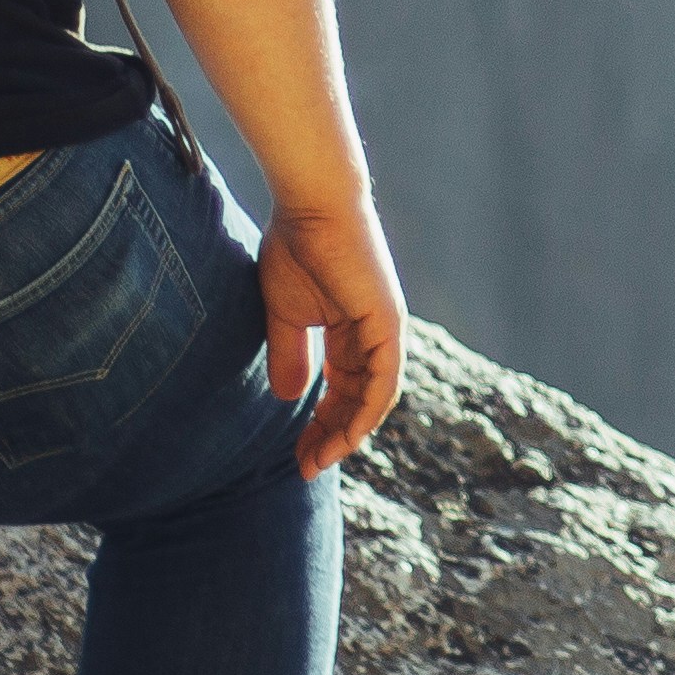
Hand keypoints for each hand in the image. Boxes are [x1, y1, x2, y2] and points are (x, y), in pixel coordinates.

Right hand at [259, 194, 407, 477]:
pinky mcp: (388, 326)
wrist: (312, 207)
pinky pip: (384, 383)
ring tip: (317, 461)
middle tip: (305, 467)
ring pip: (373, 401)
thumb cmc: (297, 248)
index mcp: (352, 332)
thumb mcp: (286, 314)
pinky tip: (343, 438)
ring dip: (346, 435)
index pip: (343, 391)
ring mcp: (385, 332)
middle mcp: (374, 336)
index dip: (321, 425)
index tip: (298, 455)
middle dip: (332, 438)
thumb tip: (288, 397)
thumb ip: (290, 354)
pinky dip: (365, 414)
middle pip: (358, 402)